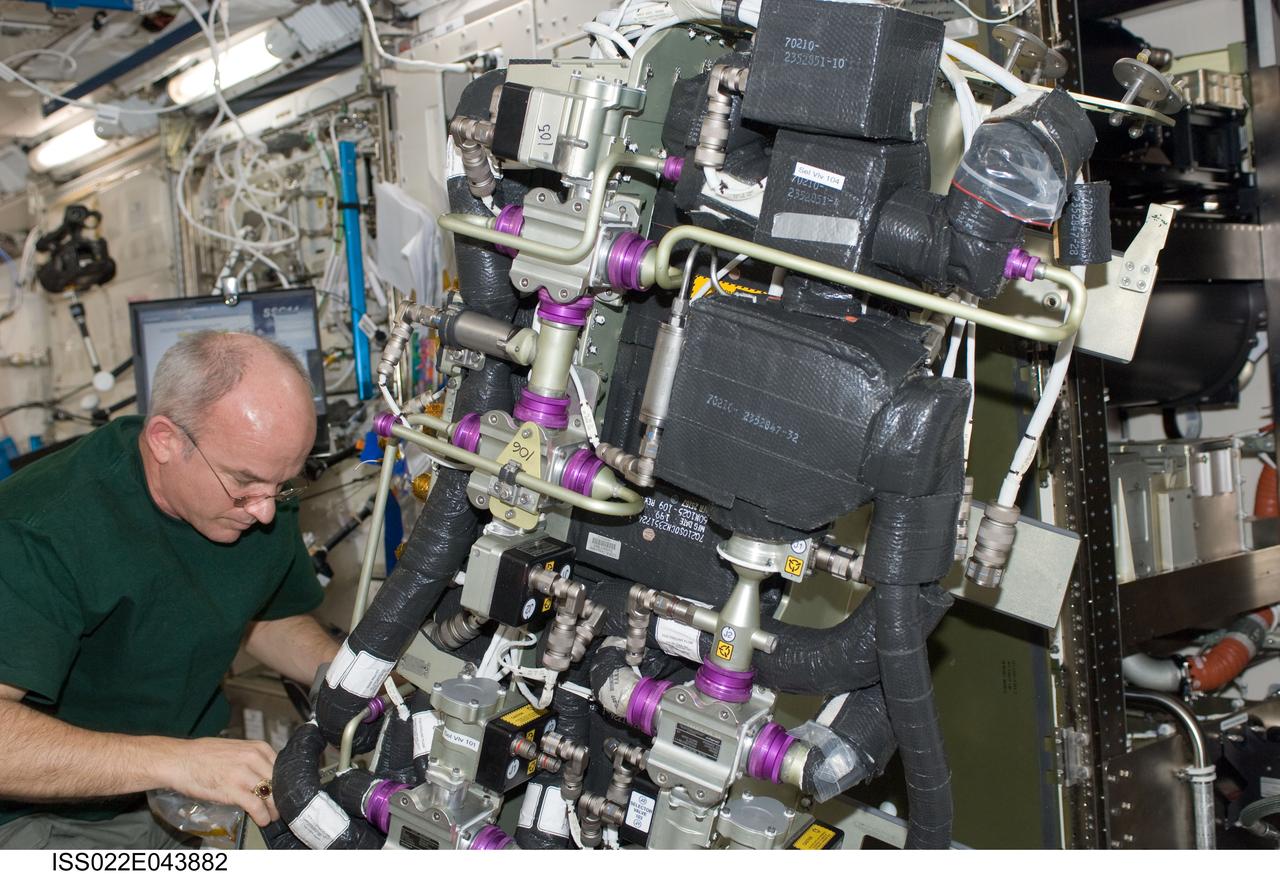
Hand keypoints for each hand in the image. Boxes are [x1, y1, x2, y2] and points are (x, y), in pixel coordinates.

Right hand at [153, 737, 279, 826]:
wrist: (179, 760)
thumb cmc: (203, 755)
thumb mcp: (236, 749)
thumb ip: (253, 759)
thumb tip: (265, 773)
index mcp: (257, 747)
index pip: (282, 767)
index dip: (283, 783)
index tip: (283, 792)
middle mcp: (254, 758)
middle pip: (279, 782)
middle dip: (280, 797)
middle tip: (280, 808)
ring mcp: (244, 774)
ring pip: (271, 795)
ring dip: (273, 810)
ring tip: (272, 817)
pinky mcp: (234, 790)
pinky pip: (257, 806)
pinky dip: (262, 816)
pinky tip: (262, 820)